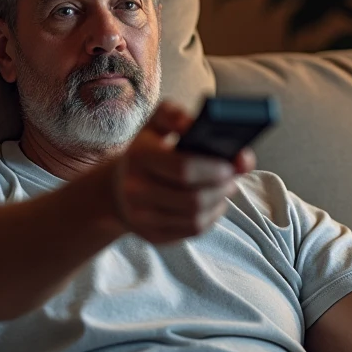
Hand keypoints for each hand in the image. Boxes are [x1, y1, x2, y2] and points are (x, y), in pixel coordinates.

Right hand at [110, 101, 255, 243]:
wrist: (118, 187)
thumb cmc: (148, 150)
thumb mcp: (156, 125)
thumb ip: (177, 116)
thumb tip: (199, 125)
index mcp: (139, 156)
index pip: (183, 168)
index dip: (213, 168)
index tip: (231, 165)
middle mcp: (135, 190)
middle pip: (193, 198)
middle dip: (221, 188)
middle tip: (233, 177)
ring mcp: (142, 217)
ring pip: (195, 218)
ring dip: (219, 203)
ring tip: (226, 188)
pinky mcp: (152, 236)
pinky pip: (191, 231)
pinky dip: (210, 218)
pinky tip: (213, 204)